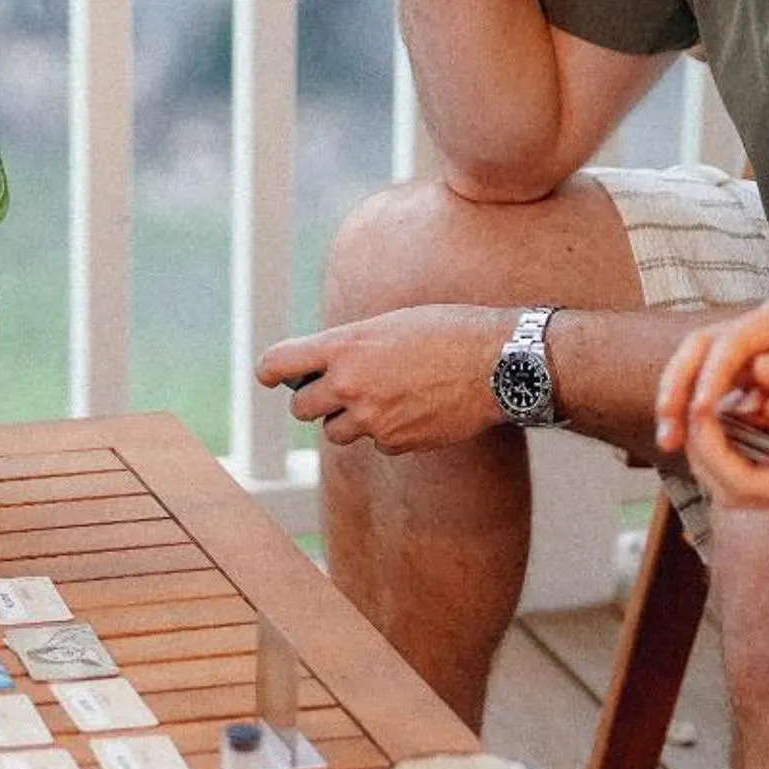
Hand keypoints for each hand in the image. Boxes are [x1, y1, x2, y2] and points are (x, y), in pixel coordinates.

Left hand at [254, 305, 511, 451]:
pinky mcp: (396, 443)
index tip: (271, 377)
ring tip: (385, 398)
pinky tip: (417, 410)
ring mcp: (372, 419)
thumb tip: (327, 367)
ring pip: (337, 433)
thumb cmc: (448, 331)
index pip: (278, 363)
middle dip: (315, 401)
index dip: (271, 371)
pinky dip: (389, 432)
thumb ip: (352, 347)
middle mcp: (349, 385)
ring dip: (350, 420)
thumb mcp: (390, 324)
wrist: (498, 363)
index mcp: (343, 347)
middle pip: (302, 408)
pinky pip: (377, 444)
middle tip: (338, 390)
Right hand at [653, 293, 768, 458]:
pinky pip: (727, 389)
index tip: (701, 414)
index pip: (728, 343)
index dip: (709, 378)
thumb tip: (755, 377)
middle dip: (675, 387)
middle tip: (667, 430)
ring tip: (673, 440)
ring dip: (683, 403)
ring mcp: (764, 349)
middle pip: (699, 349)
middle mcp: (763, 329)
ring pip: (705, 369)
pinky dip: (709, 413)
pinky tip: (705, 441)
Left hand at [681, 393, 768, 522]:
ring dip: (721, 443)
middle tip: (695, 401)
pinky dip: (748, 438)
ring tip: (715, 398)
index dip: (708, 447)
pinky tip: (752, 403)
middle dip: (703, 447)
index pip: (736, 482)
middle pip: (729, 487)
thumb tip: (765, 402)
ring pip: (745, 476)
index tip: (703, 406)